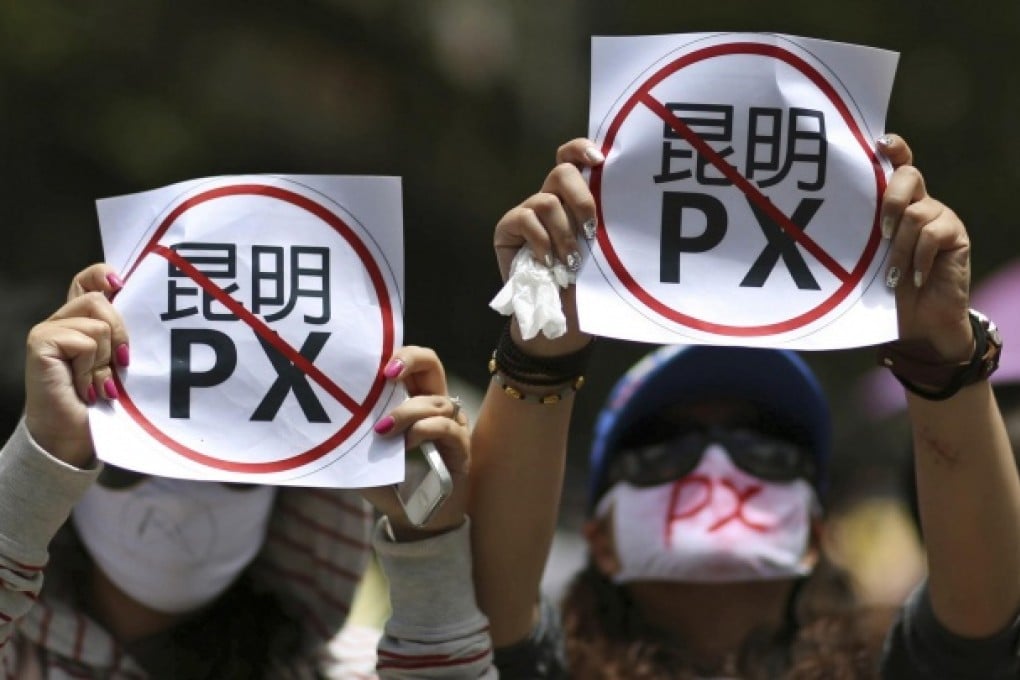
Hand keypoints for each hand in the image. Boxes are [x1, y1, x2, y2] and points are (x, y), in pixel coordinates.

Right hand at [24, 264, 128, 466]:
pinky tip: (86, 388)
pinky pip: (85, 341)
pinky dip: (92, 367)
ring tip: (100, 383)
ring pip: (98, 323)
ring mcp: (48, 330)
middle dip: (120, 334)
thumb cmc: (102, 403)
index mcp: (81, 320)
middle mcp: (62, 320)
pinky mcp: (40, 342)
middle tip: (120, 365)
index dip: (104, 275)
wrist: (73, 437)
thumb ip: (124, 336)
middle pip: (100, 298)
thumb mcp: (120, 363)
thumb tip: (150, 310)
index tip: (122, 284)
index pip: (88, 279)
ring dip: (105, 359)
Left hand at [361, 346, 469, 540]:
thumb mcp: (365, 456)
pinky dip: (425, 430)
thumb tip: (319, 427)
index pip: (412, 364)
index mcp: (413, 400)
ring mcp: (452, 426)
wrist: (413, 518)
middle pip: (432, 364)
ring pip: (436, 401)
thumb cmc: (390, 482)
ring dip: (407, 412)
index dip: (400, 355)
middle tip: (388, 374)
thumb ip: (353, 438)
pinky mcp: (461, 449)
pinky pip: (447, 428)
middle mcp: (435, 407)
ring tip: (384, 431)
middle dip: (411, 359)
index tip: (378, 368)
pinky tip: (407, 444)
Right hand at [493, 138, 603, 353]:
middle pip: (562, 171)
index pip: (572, 157)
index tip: (601, 160)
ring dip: (563, 233)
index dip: (582, 149)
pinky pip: (525, 219)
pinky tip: (549, 263)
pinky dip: (541, 241)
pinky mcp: (508, 228)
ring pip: (546, 201)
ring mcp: (528, 211)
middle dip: (581, 198)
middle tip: (592, 229)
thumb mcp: (603, 249)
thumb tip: (626, 200)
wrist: (561, 316)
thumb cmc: (587, 283)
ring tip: (571, 260)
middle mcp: (551, 198)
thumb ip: (606, 223)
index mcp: (574, 197)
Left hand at [878, 135, 971, 361]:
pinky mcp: (956, 235)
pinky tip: (914, 278)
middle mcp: (919, 202)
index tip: (878, 143)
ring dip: (900, 247)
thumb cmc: (881, 289)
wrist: (918, 321)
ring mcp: (940, 217)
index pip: (897, 163)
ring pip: (917, 213)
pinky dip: (918, 258)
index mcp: (894, 202)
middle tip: (881, 233)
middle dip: (891, 200)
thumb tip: (816, 222)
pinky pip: (934, 234)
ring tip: (892, 274)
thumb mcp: (863, 258)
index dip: (892, 148)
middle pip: (909, 175)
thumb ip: (858, 234)